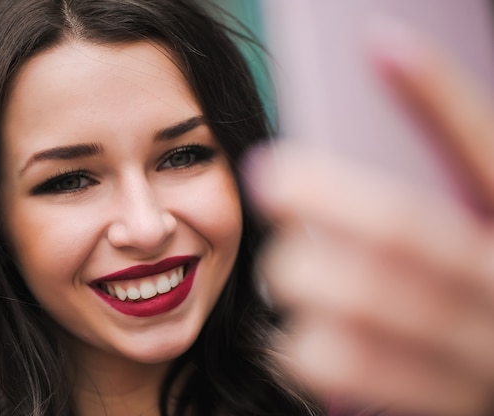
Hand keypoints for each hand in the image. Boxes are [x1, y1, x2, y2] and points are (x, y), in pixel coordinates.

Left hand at [248, 24, 493, 415]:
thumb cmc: (489, 290)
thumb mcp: (486, 232)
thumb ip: (442, 192)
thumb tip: (372, 108)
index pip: (485, 147)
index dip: (437, 93)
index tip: (375, 43)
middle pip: (409, 234)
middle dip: (330, 201)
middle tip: (269, 178)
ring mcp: (484, 355)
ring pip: (378, 312)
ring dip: (312, 282)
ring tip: (283, 268)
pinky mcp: (455, 405)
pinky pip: (369, 381)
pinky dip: (312, 354)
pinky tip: (288, 340)